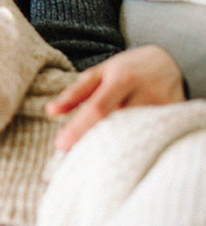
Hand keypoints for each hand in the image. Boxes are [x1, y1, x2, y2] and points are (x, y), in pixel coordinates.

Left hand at [47, 44, 186, 151]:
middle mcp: (144, 93)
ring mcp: (163, 107)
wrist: (166, 62)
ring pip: (134, 137)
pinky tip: (123, 157)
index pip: (98, 108)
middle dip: (94, 144)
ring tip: (97, 162)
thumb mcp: (99, 72)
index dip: (79, 129)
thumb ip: (75, 92)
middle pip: (117, 127)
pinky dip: (136, 149)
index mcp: (121, 79)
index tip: (60, 145)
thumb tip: (49, 111)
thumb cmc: (126, 69)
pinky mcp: (176, 119)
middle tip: (75, 158)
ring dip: (114, 151)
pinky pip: (153, 140)